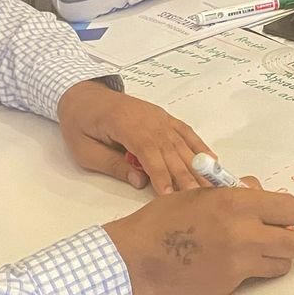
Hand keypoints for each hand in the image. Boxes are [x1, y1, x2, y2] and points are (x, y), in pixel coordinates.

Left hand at [57, 82, 212, 194]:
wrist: (84, 95)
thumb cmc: (80, 124)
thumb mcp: (84, 150)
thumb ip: (113, 165)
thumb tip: (140, 182)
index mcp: (125, 125)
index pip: (149, 153)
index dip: (161, 175)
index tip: (171, 197)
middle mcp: (148, 119)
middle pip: (171, 151)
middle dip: (186, 176)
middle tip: (201, 200)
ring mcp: (159, 117)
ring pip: (182, 144)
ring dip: (198, 166)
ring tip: (213, 187)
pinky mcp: (164, 118)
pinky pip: (186, 132)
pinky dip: (201, 146)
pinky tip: (214, 161)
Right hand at [103, 181, 293, 294]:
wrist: (136, 259)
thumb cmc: (163, 220)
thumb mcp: (199, 193)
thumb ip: (236, 192)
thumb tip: (259, 192)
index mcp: (237, 204)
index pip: (291, 209)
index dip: (287, 213)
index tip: (277, 216)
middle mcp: (245, 234)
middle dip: (288, 238)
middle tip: (272, 236)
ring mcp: (239, 264)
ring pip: (283, 264)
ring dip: (274, 258)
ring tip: (254, 251)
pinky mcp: (230, 285)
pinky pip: (255, 277)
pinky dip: (249, 271)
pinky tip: (226, 263)